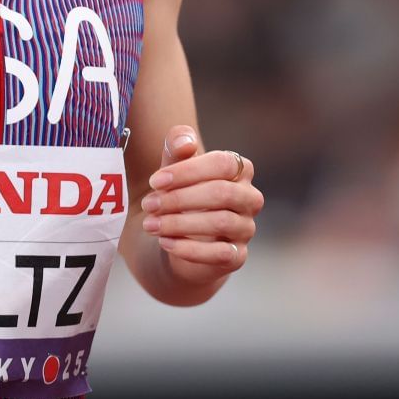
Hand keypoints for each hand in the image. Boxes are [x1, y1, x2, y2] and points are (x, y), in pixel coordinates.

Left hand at [141, 126, 262, 284]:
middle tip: (148, 204)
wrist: (177, 237)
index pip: (222, 163)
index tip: (155, 181)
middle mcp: (250, 198)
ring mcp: (246, 228)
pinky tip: (164, 242)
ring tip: (150, 224)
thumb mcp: (173, 166)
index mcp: (239, 170)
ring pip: (221, 222)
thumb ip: (177, 145)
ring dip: (180, 223)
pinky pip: (220, 253)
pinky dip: (189, 248)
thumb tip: (186, 143)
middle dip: (180, 198)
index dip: (188, 171)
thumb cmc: (180, 193)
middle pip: (222, 193)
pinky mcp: (238, 256)